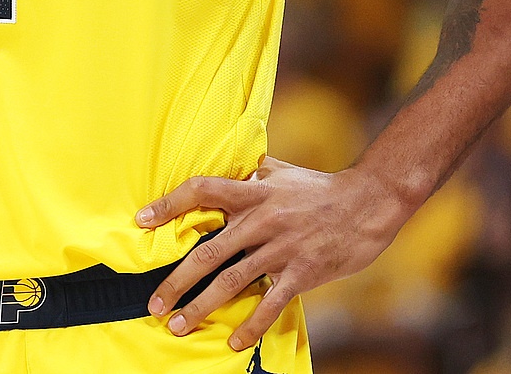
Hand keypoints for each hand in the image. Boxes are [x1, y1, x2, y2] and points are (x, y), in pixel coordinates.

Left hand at [136, 157, 408, 350]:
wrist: (368, 202)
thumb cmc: (321, 188)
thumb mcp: (282, 172)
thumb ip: (253, 174)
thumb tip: (230, 168)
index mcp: (254, 191)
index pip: (203, 191)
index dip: (170, 204)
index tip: (142, 221)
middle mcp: (261, 220)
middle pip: (207, 253)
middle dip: (176, 282)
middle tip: (153, 303)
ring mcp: (280, 248)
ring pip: (231, 282)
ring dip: (200, 307)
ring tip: (178, 326)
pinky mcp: (301, 272)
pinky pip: (270, 303)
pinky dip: (251, 325)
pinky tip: (235, 342)